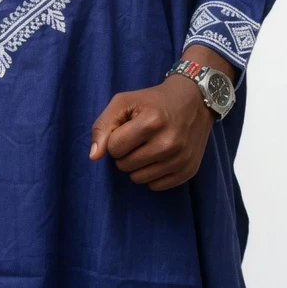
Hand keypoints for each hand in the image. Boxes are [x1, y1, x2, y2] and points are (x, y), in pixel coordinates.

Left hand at [89, 76, 215, 190]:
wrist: (193, 102)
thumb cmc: (152, 101)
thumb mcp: (124, 102)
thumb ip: (103, 126)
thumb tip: (94, 157)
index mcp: (151, 122)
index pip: (114, 148)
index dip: (115, 139)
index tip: (126, 129)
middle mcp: (168, 143)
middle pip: (125, 166)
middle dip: (125, 153)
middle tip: (137, 138)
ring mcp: (180, 159)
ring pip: (138, 179)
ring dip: (137, 166)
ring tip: (147, 147)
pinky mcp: (188, 171)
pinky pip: (155, 186)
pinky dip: (152, 174)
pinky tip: (159, 157)